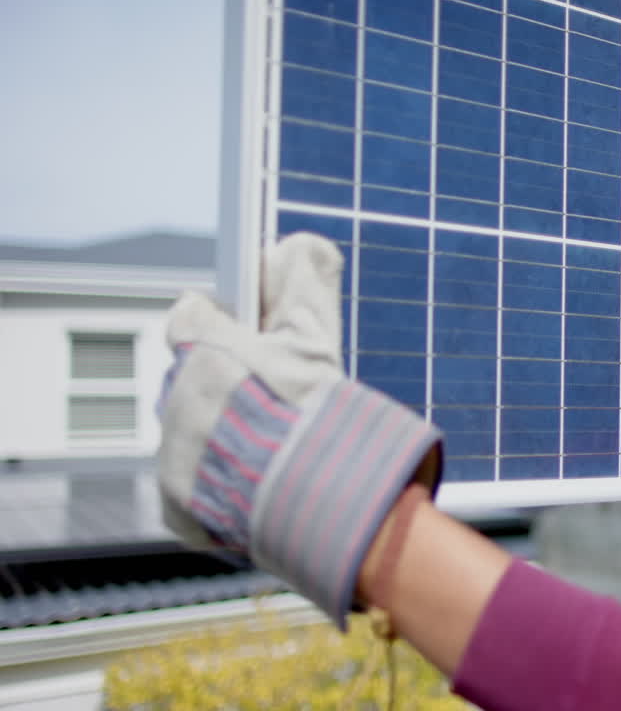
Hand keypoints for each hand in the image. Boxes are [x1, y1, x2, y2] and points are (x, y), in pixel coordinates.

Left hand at [155, 232, 442, 627]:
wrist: (313, 501)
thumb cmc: (314, 412)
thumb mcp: (317, 334)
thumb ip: (306, 281)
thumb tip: (301, 245)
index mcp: (196, 348)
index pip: (195, 315)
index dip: (232, 321)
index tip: (260, 331)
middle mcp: (172, 399)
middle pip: (197, 374)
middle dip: (232, 379)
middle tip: (281, 394)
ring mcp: (171, 456)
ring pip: (194, 430)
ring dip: (228, 431)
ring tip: (280, 444)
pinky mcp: (178, 507)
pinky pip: (196, 484)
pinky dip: (225, 481)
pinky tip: (266, 480)